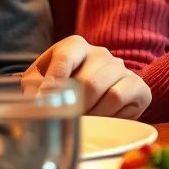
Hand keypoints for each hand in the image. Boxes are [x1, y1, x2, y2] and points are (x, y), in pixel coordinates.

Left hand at [22, 35, 151, 118]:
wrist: (103, 92)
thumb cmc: (66, 86)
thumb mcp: (44, 80)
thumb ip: (33, 86)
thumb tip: (30, 101)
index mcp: (75, 45)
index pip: (66, 56)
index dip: (55, 79)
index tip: (45, 100)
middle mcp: (100, 53)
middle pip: (87, 82)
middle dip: (75, 108)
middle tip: (65, 123)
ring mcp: (121, 68)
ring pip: (107, 93)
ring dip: (92, 115)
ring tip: (83, 123)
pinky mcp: (138, 86)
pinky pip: (123, 101)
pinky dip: (109, 115)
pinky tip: (102, 119)